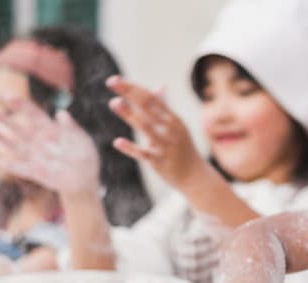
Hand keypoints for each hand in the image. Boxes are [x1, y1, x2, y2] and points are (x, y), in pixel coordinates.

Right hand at [0, 98, 100, 195]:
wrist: (85, 180)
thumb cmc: (85, 156)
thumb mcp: (83, 141)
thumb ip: (71, 128)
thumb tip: (61, 113)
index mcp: (50, 130)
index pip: (33, 114)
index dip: (20, 104)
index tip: (6, 95)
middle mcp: (39, 142)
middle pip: (18, 128)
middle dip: (4, 120)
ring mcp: (35, 157)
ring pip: (15, 146)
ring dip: (3, 140)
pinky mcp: (35, 173)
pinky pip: (21, 169)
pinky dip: (12, 166)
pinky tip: (1, 160)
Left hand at [106, 75, 206, 191]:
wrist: (195, 176)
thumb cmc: (183, 148)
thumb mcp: (177, 127)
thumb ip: (165, 108)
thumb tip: (160, 86)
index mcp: (173, 119)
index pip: (151, 99)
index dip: (133, 88)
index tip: (116, 80)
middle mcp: (171, 130)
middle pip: (148, 108)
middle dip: (130, 94)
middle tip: (111, 81)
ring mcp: (166, 147)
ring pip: (146, 128)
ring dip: (130, 114)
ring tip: (113, 102)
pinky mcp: (160, 163)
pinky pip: (144, 154)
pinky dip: (131, 148)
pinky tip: (117, 142)